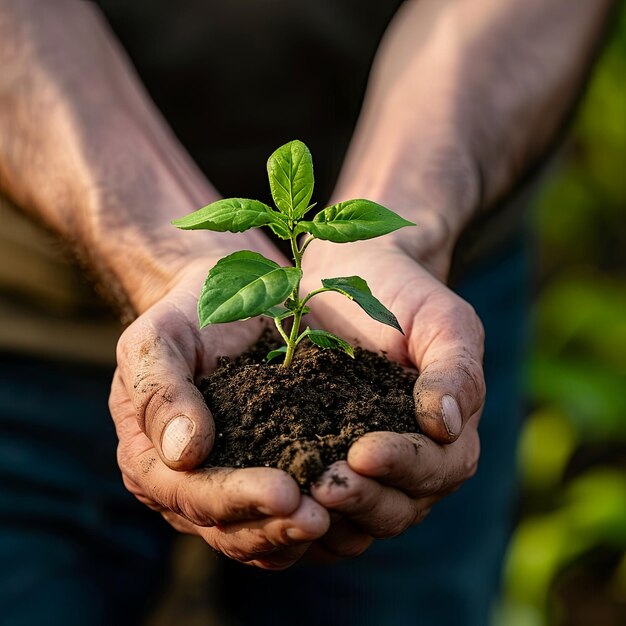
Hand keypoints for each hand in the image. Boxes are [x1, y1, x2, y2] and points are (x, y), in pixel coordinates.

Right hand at [110, 260, 329, 569]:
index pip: (191, 495)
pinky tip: (353, 507)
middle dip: (277, 527)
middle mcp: (189, 489)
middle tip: (323, 516)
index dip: (237, 500)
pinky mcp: (269, 481)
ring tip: (343, 516)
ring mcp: (230, 492)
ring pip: (264, 539)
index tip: (284, 491)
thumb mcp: (158, 340)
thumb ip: (160, 392)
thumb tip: (183, 454)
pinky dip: (320, 524)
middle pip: (230, 531)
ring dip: (302, 535)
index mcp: (151, 461)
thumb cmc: (187, 319)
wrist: (227, 303)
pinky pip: (291, 521)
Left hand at [301, 230, 483, 557]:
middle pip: (397, 507)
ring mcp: (364, 470)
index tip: (363, 452)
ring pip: (357, 518)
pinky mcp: (322, 461)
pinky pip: (317, 504)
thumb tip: (447, 425)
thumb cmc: (404, 295)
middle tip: (323, 486)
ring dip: (330, 515)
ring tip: (295, 498)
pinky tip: (271, 500)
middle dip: (362, 499)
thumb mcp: (441, 320)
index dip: (403, 466)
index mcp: (448, 436)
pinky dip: (299, 513)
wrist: (353, 276)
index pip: (437, 468)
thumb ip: (455, 368)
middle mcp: (409, 464)